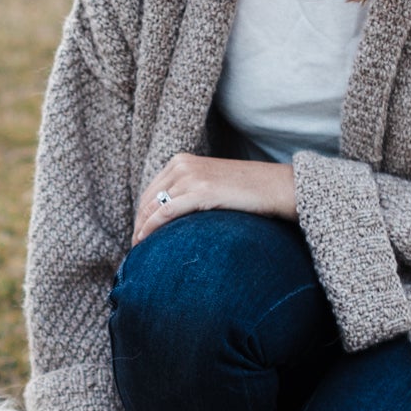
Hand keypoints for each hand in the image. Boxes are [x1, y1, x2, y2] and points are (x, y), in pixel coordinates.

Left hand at [132, 153, 295, 245]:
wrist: (275, 187)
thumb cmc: (247, 191)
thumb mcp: (211, 184)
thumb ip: (189, 191)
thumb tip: (171, 215)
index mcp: (182, 161)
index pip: (151, 190)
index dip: (141, 214)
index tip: (138, 233)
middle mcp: (182, 165)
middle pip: (148, 199)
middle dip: (139, 223)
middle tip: (135, 245)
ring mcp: (190, 177)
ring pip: (153, 207)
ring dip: (142, 230)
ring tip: (139, 249)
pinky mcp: (200, 191)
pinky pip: (165, 213)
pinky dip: (151, 228)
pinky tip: (145, 242)